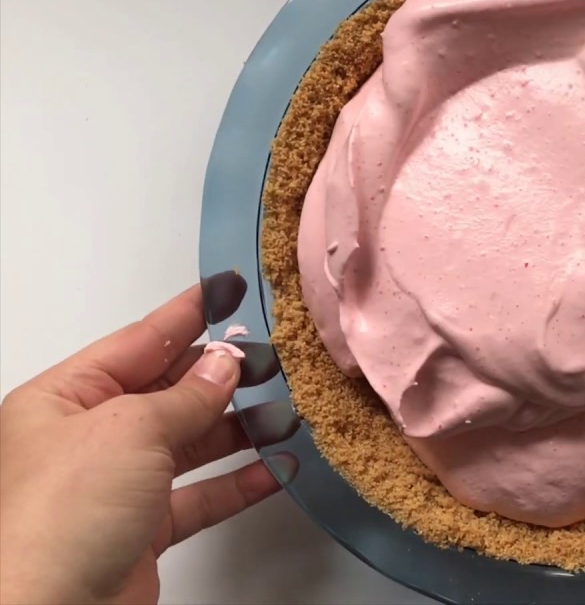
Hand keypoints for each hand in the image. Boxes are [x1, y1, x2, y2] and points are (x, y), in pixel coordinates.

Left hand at [0, 273, 296, 604]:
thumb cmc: (61, 515)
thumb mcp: (130, 430)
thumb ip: (187, 395)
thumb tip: (225, 364)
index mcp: (64, 399)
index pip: (139, 341)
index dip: (188, 314)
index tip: (228, 289)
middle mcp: (86, 438)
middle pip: (168, 391)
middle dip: (222, 375)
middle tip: (274, 354)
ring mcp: (114, 487)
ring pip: (190, 443)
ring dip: (240, 429)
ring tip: (288, 412)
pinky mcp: (141, 531)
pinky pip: (200, 496)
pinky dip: (240, 482)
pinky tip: (277, 469)